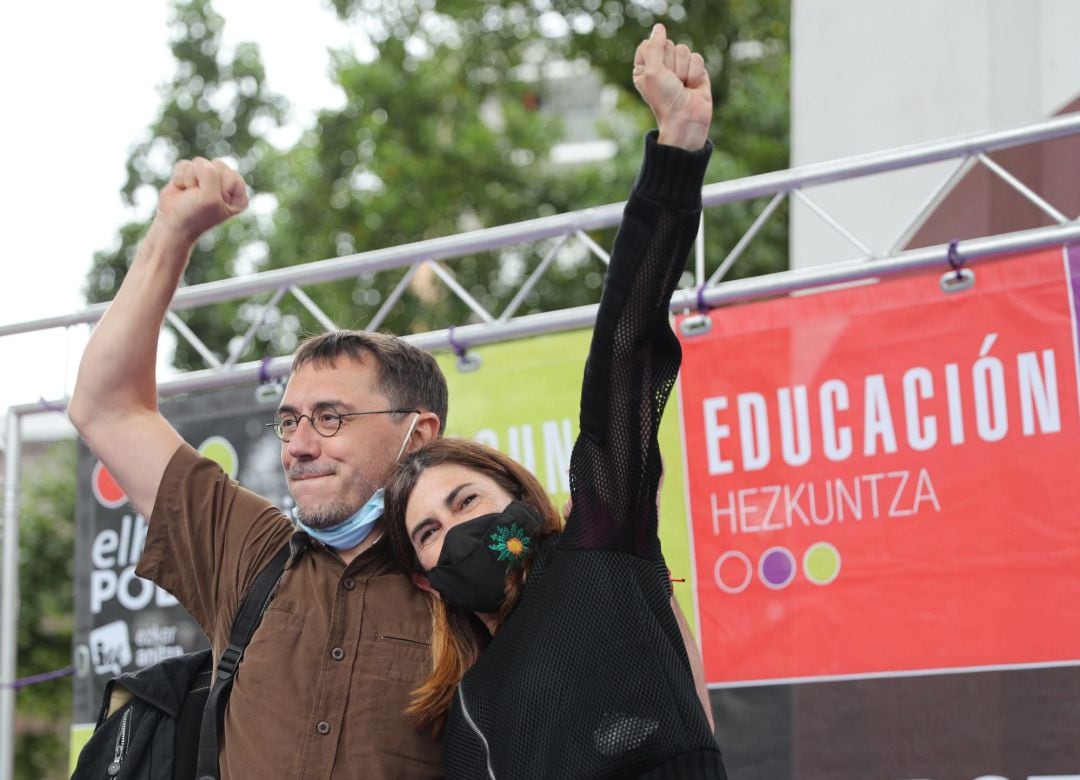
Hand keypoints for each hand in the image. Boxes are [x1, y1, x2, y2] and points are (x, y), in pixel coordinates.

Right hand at [155, 157, 248, 245]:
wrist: (172, 224)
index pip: (232, 175)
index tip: (211, 203)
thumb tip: (200, 162)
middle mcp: (226, 186)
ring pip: (200, 162)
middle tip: (198, 197)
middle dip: (203, 180)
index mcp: (239, 195)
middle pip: (217, 164)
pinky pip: (185, 164)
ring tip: (189, 194)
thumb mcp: (209, 196)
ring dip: (190, 179)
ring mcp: (208, 180)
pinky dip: (180, 177)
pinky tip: (182, 190)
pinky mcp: (191, 176)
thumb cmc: (194, 215)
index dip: (218, 188)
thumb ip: (210, 172)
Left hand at [632, 23, 711, 150]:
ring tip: (681, 86)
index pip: (648, 44)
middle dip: (670, 64)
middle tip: (671, 82)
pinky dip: (694, 73)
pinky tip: (692, 86)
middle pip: (667, 44)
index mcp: (644, 67)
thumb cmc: (665, 99)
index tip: (655, 73)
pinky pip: (697, 58)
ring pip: (683, 49)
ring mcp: (679, 68)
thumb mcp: (652, 71)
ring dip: (683, 70)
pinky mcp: (695, 70)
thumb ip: (654, 46)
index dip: (654, 56)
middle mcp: (661, 66)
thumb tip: (659, 27)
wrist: (685, 118)